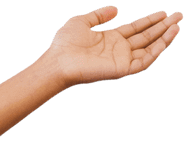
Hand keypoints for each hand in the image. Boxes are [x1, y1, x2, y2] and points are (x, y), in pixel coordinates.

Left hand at [47, 6, 180, 86]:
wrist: (57, 62)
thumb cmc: (63, 44)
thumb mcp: (82, 21)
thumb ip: (99, 15)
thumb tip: (116, 9)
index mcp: (110, 39)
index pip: (136, 29)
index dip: (150, 20)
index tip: (164, 13)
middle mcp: (118, 50)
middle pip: (146, 37)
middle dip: (163, 26)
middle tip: (179, 15)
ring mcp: (120, 60)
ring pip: (149, 49)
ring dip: (164, 37)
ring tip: (177, 25)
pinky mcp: (122, 69)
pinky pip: (145, 61)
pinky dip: (158, 49)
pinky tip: (168, 36)